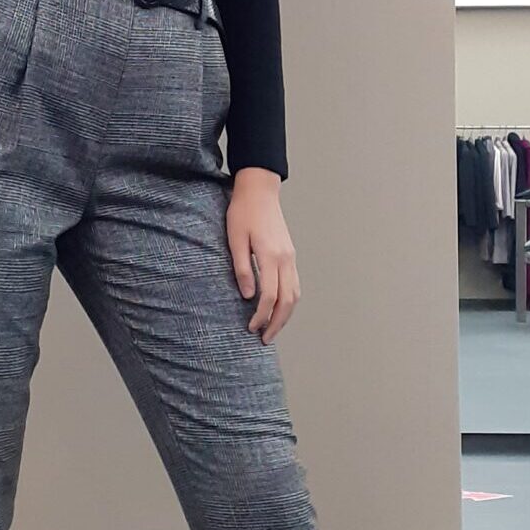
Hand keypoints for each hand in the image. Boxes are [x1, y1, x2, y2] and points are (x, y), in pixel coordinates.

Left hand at [225, 168, 299, 341]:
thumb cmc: (243, 212)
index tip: (250, 327)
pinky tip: (279, 309)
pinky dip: (289, 301)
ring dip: (285, 315)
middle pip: (287, 301)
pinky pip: (295, 284)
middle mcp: (285, 259)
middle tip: (264, 338)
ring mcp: (291, 257)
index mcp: (271, 256)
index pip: (270, 296)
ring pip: (295, 295)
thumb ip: (242, 268)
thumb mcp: (235, 239)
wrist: (259, 191)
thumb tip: (248, 295)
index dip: (261, 316)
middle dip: (277, 323)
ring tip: (272, 329)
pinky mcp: (290, 254)